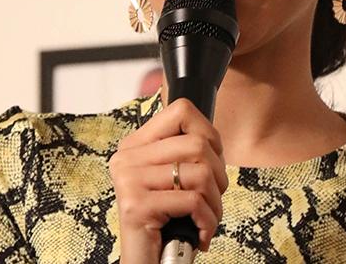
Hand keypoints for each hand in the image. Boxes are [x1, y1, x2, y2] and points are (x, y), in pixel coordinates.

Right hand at [109, 98, 228, 262]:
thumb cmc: (167, 225)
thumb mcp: (174, 182)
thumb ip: (185, 154)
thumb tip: (213, 138)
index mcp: (135, 146)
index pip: (182, 111)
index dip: (210, 136)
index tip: (211, 163)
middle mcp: (127, 158)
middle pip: (198, 144)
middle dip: (219, 177)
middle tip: (212, 201)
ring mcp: (129, 180)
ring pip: (200, 173)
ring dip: (215, 204)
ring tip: (206, 220)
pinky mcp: (135, 205)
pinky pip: (193, 201)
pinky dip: (207, 221)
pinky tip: (201, 234)